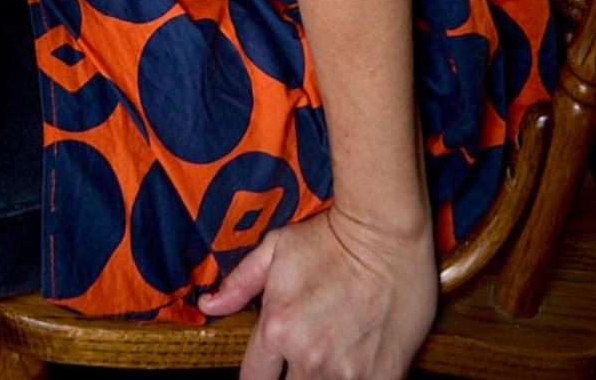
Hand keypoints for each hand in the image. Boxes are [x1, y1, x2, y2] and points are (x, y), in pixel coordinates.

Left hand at [198, 206, 437, 379]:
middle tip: (310, 351)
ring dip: (327, 377)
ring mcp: (347, 372)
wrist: (387, 230)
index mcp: (277, 330)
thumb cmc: (330, 236)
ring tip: (336, 352)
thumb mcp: (276, 249)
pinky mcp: (384, 376)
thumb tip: (209, 305)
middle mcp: (308, 357)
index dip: (261, 376)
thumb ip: (241, 283)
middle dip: (295, 376)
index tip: (271, 371)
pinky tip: (360, 359)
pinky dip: (358, 379)